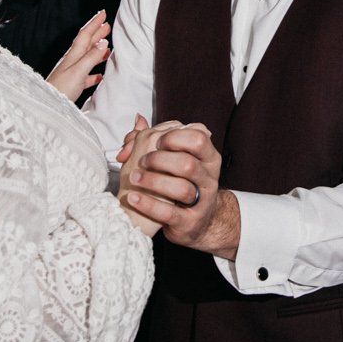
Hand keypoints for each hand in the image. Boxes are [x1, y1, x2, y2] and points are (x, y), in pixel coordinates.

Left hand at [46, 10, 110, 96]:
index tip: (103, 14)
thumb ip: (91, 56)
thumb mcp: (78, 70)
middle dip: (97, 33)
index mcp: (73, 55)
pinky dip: (95, 72)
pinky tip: (100, 75)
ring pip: (88, 57)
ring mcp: (72, 72)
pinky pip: (87, 75)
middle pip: (86, 43)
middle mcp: (72, 61)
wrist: (47, 104)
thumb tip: (103, 42)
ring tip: (107, 46)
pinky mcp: (73, 85)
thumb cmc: (61, 89)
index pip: (85, 35)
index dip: (94, 23)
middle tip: (107, 25)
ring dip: (97, 50)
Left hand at [124, 124, 238, 258]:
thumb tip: (139, 119)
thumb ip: (155, 138)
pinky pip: (169, 213)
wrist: (193, 221)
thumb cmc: (179, 183)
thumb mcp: (174, 160)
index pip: (199, 139)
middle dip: (160, 160)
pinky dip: (148, 204)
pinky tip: (133, 198)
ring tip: (134, 177)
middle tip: (142, 161)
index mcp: (209, 158)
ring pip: (181, 188)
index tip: (157, 141)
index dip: (176, 137)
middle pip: (188, 163)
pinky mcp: (190, 222)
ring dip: (153, 181)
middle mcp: (209, 179)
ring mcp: (202, 202)